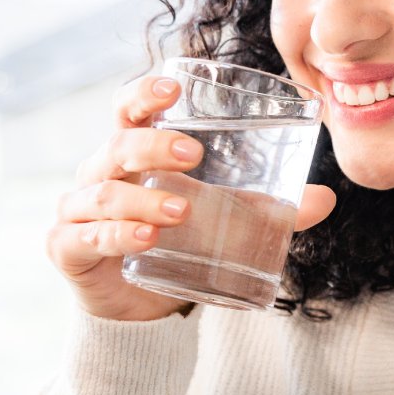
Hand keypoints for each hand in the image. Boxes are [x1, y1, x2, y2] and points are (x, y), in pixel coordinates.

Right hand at [47, 73, 336, 320]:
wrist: (143, 306)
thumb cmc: (180, 243)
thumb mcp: (228, 222)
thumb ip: (270, 210)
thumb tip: (325, 198)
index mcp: (133, 154)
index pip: (128, 111)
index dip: (144, 94)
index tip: (175, 88)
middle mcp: (100, 174)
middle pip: (117, 146)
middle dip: (153, 146)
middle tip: (195, 155)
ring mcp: (78, 211)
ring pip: (104, 194)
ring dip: (142, 198)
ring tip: (181, 211)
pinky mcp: (68, 249)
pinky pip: (85, 238)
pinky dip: (115, 236)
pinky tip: (145, 239)